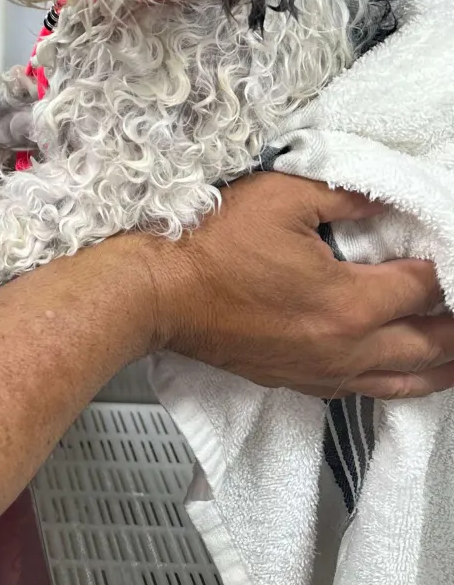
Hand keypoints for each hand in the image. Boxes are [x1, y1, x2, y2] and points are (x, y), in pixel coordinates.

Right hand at [135, 171, 453, 398]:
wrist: (160, 292)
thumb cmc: (211, 246)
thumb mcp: (280, 197)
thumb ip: (341, 193)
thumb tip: (380, 197)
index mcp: (349, 302)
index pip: (423, 286)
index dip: (444, 266)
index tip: (447, 249)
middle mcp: (347, 347)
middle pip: (429, 345)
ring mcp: (325, 371)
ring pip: (405, 381)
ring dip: (440, 366)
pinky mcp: (301, 381)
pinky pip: (368, 391)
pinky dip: (398, 382)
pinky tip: (399, 372)